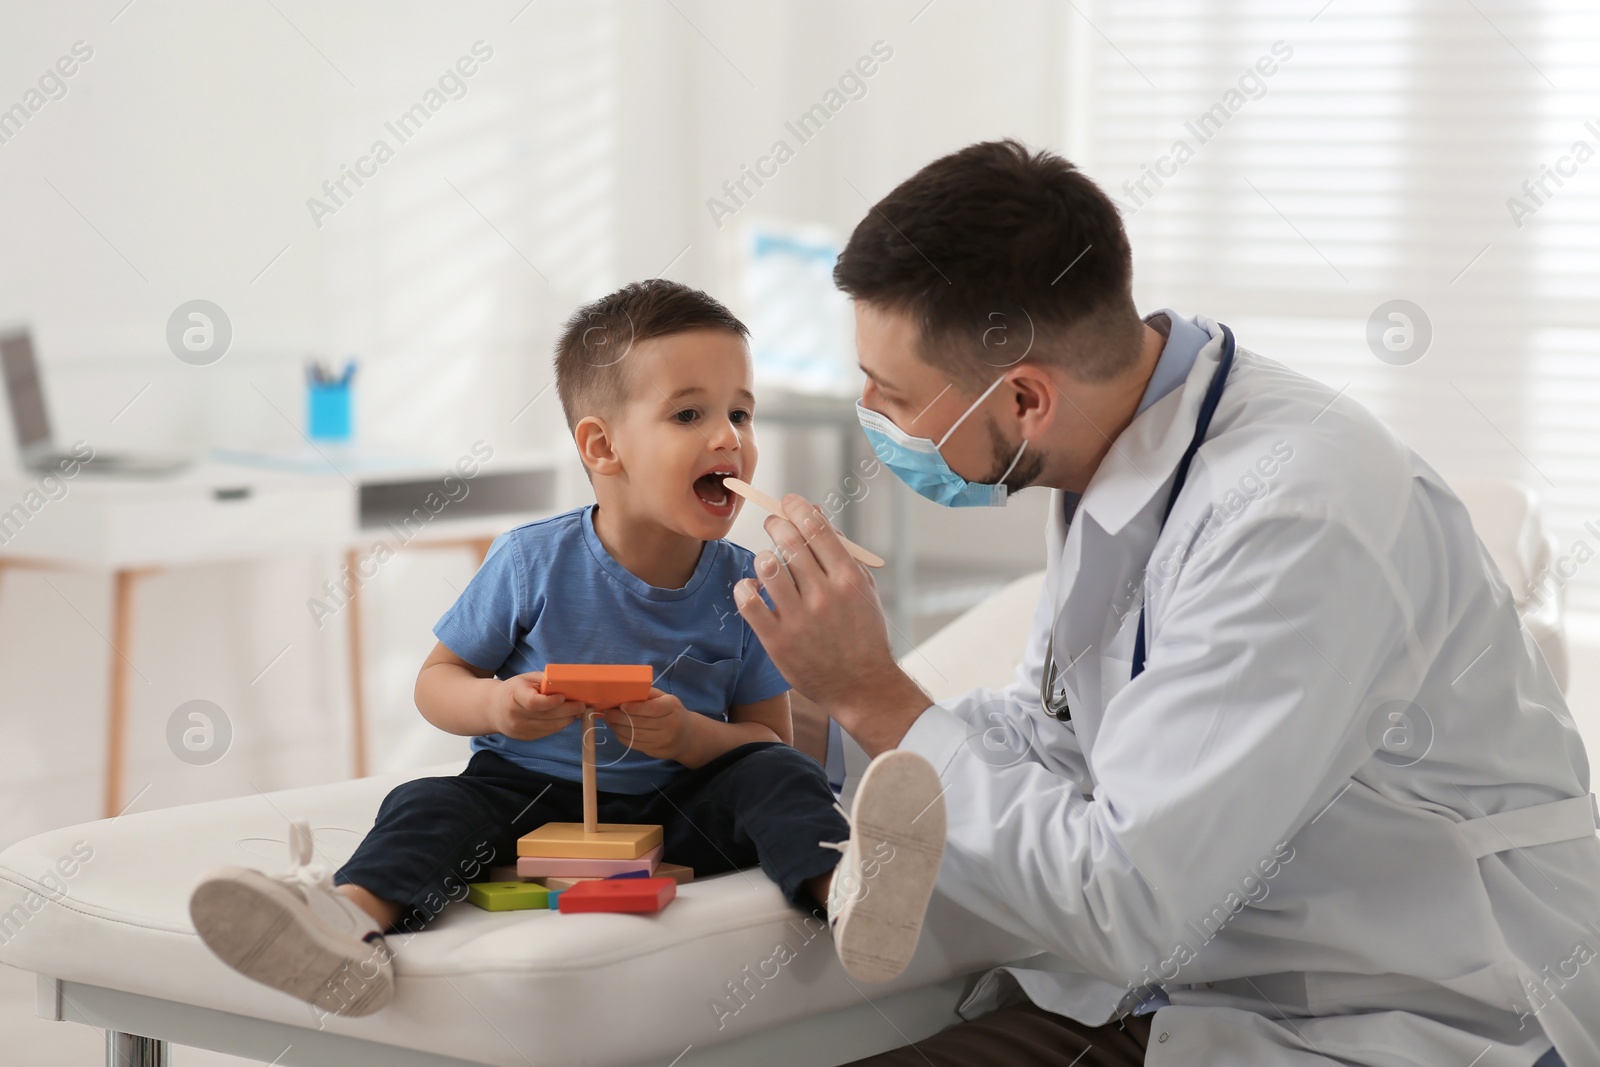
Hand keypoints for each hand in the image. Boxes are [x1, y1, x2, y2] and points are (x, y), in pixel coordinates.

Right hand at [488, 671, 582, 740]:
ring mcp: (519, 729)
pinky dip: (559, 725)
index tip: (563, 697)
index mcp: (514, 696)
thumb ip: (545, 680)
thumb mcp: (526, 679)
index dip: (550, 702)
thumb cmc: (514, 689)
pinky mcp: (525, 737)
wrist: (493, 708)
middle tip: (582, 705)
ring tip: (577, 711)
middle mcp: (515, 715)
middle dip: (568, 711)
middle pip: (546, 716)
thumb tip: (570, 683)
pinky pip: (547, 732)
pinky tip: (566, 718)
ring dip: (567, 719)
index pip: (533, 703)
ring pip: (550, 727)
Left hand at [598, 688, 696, 762]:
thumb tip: (624, 691)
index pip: (652, 709)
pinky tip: (616, 729)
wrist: (687, 736)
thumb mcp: (665, 698)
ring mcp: (662, 741)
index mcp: (672, 707)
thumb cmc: (672, 712)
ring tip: (608, 719)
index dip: (634, 708)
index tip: (620, 705)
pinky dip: (621, 736)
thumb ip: (647, 694)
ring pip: (634, 735)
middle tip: (606, 711)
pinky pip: (633, 744)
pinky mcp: (655, 751)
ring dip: (617, 727)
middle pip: (639, 723)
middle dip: (618, 717)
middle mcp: (669, 725)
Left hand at [734, 493, 929, 753]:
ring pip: (766, 566)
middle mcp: (823, 595)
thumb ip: (840, 554)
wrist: (861, 687)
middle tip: (772, 524)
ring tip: (768, 564)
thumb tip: (814, 516)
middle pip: (789, 542)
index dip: (798, 508)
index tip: (788, 502)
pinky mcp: (777, 640)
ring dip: (763, 558)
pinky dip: (746, 587)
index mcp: (848, 579)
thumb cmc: (863, 635)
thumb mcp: (862, 591)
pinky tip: (753, 588)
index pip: (816, 528)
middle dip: (776, 525)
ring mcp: (798, 619)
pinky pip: (748, 600)